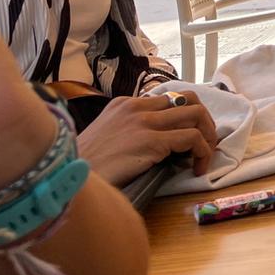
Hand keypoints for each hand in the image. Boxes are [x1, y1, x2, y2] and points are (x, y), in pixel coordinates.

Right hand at [78, 93, 218, 185]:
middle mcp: (137, 107)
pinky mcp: (151, 141)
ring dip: (209, 136)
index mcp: (125, 103)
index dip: (186, 115)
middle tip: (205, 143)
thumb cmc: (84, 165)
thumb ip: (129, 131)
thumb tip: (157, 144)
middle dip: (205, 120)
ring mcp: (145, 122)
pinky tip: (196, 169)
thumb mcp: (106, 136)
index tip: (189, 136)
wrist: (66, 177)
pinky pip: (193, 139)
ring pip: (196, 115)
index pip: (169, 97)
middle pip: (189, 99)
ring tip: (204, 156)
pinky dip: (202, 153)